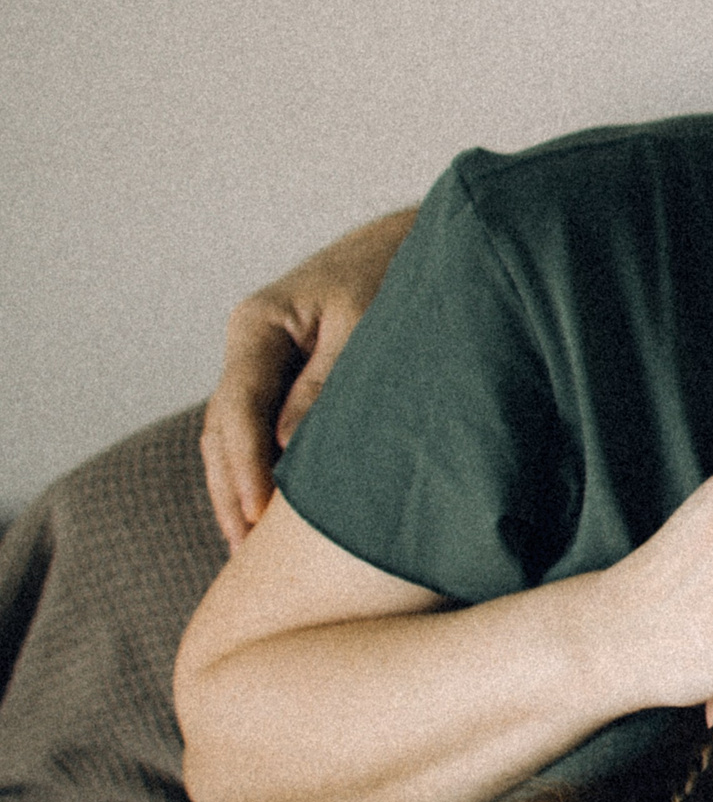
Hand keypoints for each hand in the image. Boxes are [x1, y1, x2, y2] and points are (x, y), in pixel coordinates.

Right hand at [201, 209, 410, 548]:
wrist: (400, 245)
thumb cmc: (387, 279)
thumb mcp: (363, 326)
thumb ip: (326, 384)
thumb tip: (289, 448)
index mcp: (258, 324)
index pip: (238, 408)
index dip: (246, 468)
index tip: (260, 519)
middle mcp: (248, 344)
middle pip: (222, 430)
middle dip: (231, 492)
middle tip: (246, 556)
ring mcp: (257, 362)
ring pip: (229, 437)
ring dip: (235, 491)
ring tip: (247, 554)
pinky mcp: (277, 379)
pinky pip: (253, 432)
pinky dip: (255, 473)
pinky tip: (265, 519)